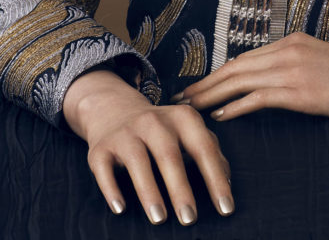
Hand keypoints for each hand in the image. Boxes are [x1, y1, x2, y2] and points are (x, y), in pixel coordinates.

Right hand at [63, 68, 233, 225]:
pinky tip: (120, 208)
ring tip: (159, 218)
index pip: (203, 148)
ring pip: (137, 161)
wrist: (114, 109)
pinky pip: (104, 169)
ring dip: (149, 191)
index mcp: (182, 117)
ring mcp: (125, 133)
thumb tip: (228, 180)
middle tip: (190, 218)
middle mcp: (154, 121)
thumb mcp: (188, 131)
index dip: (215, 179)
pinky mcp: (100, 147)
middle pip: (169, 156)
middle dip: (180, 188)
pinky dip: (111, 188)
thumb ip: (211, 151)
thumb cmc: (162, 130)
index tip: (226, 208)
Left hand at [175, 31, 328, 121]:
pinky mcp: (300, 90)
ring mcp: (293, 69)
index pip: (245, 57)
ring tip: (189, 107)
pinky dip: (233, 108)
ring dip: (210, 95)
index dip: (219, 72)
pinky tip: (219, 118)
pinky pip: (257, 98)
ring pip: (239, 80)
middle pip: (235, 66)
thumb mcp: (325, 64)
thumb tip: (279, 85)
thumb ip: (300, 67)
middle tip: (181, 94)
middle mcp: (288, 49)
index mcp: (293, 41)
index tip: (200, 83)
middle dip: (205, 82)